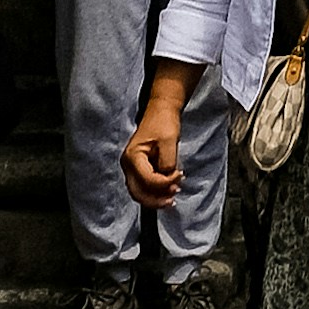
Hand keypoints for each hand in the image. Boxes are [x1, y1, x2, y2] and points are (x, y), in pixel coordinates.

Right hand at [121, 81, 193, 207]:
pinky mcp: (138, 169)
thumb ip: (167, 161)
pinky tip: (169, 190)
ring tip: (173, 195)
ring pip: (140, 193)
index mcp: (133, 157)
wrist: (162, 109)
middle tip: (174, 198)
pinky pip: (144, 187)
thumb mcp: (169, 140)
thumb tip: (167, 178)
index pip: (147, 180)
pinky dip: (155, 192)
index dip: (164, 183)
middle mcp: (127, 165)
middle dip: (156, 199)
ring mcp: (131, 168)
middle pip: (138, 193)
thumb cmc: (164, 121)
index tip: (180, 176)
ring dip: (156, 198)